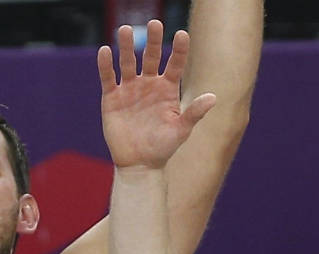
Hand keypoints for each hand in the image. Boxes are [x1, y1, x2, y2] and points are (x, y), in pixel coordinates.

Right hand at [98, 21, 217, 170]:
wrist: (139, 164)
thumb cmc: (163, 148)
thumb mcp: (182, 131)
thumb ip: (195, 113)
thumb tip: (213, 97)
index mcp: (168, 89)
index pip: (175, 63)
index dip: (179, 49)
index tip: (181, 35)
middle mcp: (149, 84)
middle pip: (151, 57)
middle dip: (153, 41)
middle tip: (155, 24)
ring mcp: (130, 89)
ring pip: (128, 62)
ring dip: (127, 46)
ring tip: (126, 29)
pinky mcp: (111, 98)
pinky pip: (108, 78)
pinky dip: (106, 65)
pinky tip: (105, 51)